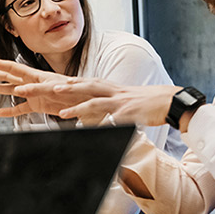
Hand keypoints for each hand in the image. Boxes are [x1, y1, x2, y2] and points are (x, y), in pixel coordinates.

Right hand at [0, 57, 69, 117]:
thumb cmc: (73, 91)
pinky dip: (11, 111)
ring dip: (0, 89)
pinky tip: (1, 112)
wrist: (85, 101)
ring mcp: (34, 95)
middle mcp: (33, 83)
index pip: (13, 68)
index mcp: (36, 76)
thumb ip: (36, 89)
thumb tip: (18, 90)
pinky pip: (21, 109)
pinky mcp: (38, 106)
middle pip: (10, 77)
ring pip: (13, 91)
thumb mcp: (54, 88)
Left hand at [42, 80, 180, 126]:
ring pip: (95, 102)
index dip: (64, 83)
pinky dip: (103, 126)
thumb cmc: (145, 102)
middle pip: (81, 86)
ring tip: (62, 113)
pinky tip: (93, 132)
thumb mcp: (123, 100)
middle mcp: (111, 91)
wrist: (169, 100)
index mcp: (109, 87)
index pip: (83, 82)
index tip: (46, 82)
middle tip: (45, 89)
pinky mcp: (129, 113)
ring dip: (78, 107)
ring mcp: (120, 101)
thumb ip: (107, 105)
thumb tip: (95, 116)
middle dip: (61, 88)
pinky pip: (113, 120)